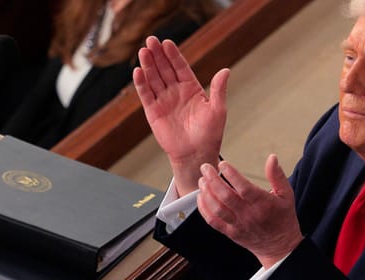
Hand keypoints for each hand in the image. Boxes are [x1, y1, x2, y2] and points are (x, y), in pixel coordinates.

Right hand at [133, 36, 229, 194]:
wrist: (196, 154)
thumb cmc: (210, 134)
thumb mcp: (218, 110)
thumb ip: (219, 90)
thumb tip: (226, 70)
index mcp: (191, 88)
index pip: (180, 67)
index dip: (173, 55)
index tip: (167, 42)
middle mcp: (176, 91)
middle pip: (164, 69)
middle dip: (157, 55)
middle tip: (151, 40)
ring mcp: (163, 100)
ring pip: (154, 78)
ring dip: (148, 65)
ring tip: (143, 51)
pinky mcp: (153, 112)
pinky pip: (146, 95)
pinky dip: (141, 83)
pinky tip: (138, 71)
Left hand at [196, 154, 302, 267]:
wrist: (279, 247)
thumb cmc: (283, 218)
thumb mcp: (286, 195)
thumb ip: (277, 175)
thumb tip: (272, 157)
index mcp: (263, 204)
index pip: (244, 188)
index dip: (231, 174)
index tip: (222, 163)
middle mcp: (249, 215)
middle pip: (226, 197)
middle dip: (212, 180)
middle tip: (205, 167)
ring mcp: (238, 225)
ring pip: (217, 209)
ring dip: (206, 193)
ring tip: (202, 180)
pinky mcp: (230, 233)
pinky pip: (213, 221)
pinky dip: (204, 209)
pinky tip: (201, 196)